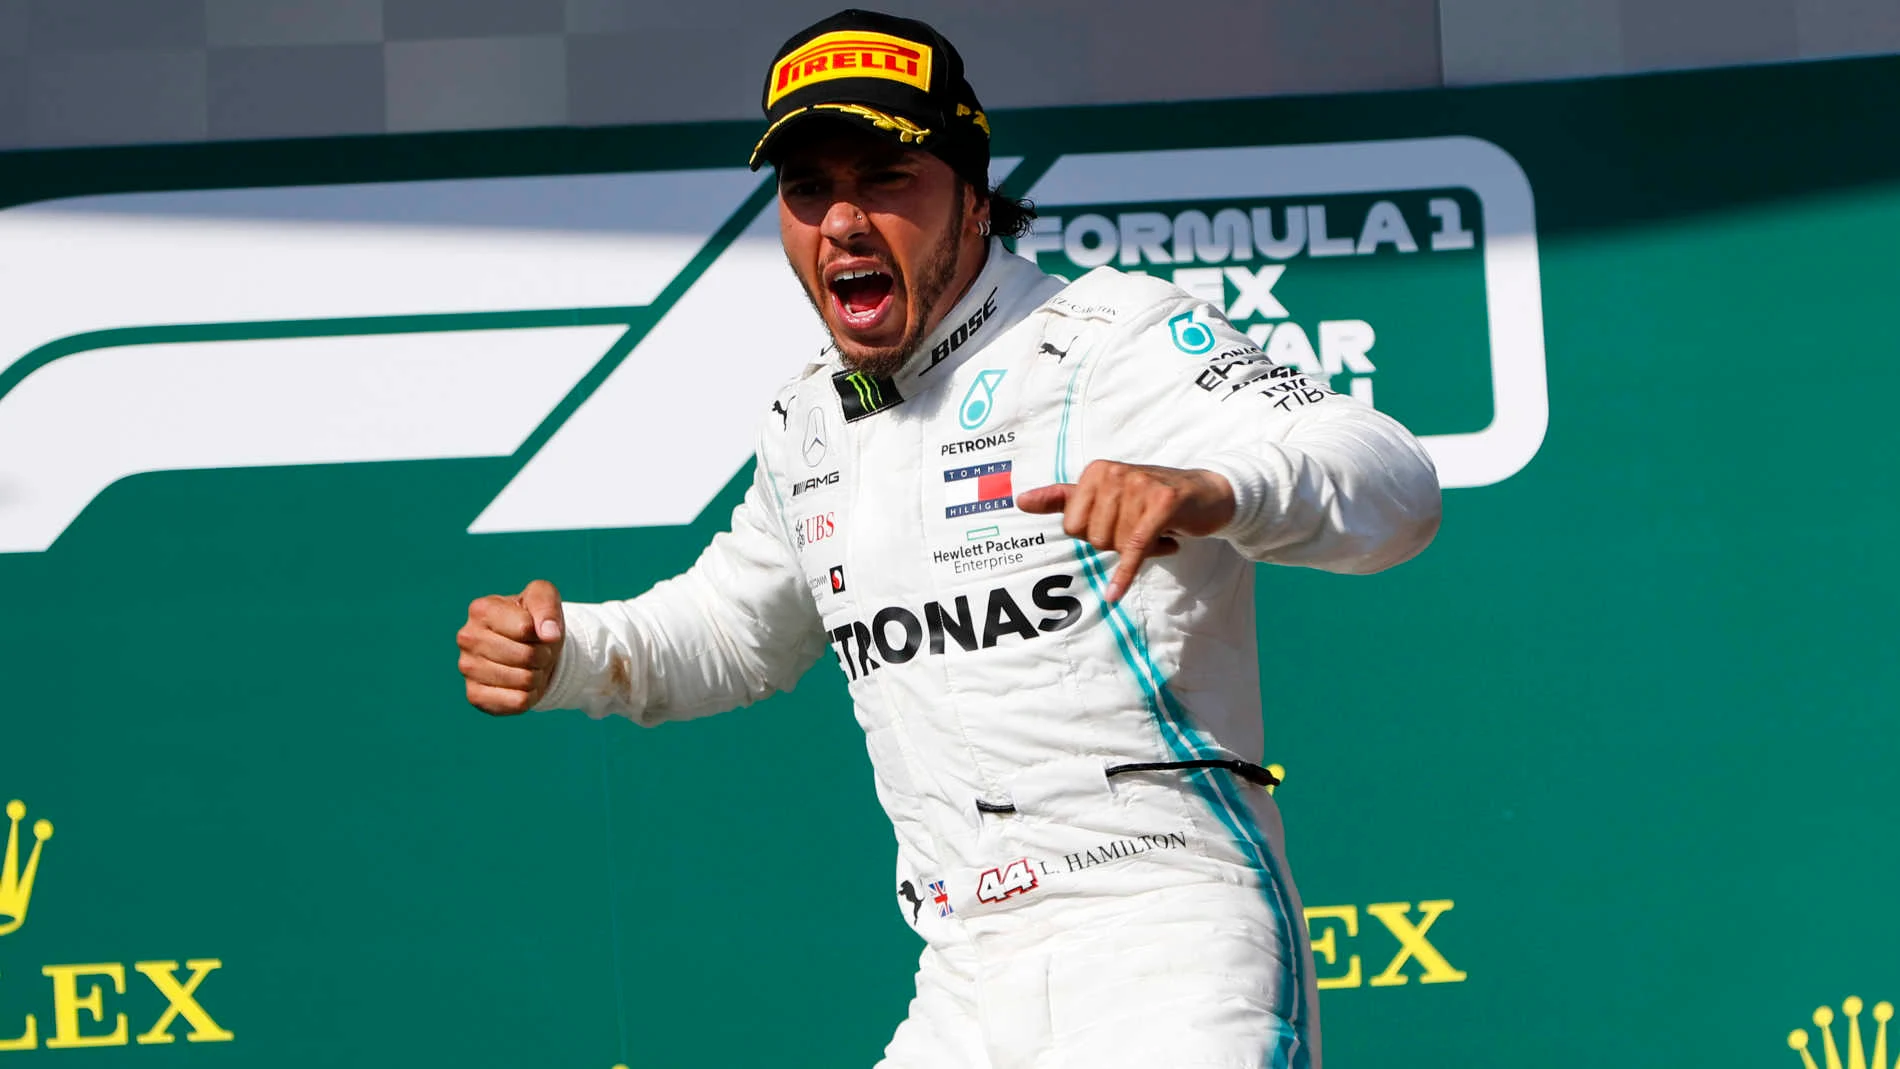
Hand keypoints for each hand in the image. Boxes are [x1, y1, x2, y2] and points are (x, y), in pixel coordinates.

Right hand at [457, 580, 565, 715]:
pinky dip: (529, 696)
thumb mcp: (544, 599)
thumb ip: (548, 606)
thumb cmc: (534, 621)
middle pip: (526, 656)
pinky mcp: (474, 695)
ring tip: (528, 666)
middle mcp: (467, 637)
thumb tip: (550, 634)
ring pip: (524, 680)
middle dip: (542, 655)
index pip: (526, 628)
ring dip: (537, 676)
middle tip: (536, 651)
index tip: (536, 630)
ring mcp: (467, 668)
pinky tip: (520, 685)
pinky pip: (517, 702)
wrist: (530, 651)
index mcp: (481, 609)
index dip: (542, 632)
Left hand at [1016, 462, 1234, 601]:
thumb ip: (1062, 498)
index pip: (1071, 526)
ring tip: (1156, 533)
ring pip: (1117, 545)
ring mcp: (1140, 486)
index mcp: (1096, 471)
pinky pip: (1135, 548)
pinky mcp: (1163, 504)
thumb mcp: (1106, 494)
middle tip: (1141, 530)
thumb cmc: (1151, 498)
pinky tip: (1114, 595)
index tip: (1119, 524)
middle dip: (1117, 544)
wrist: (1207, 494)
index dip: (1094, 536)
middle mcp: (1115, 473)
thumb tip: (1019, 501)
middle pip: (1094, 538)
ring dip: (1138, 550)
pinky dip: (1125, 574)